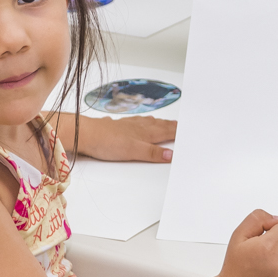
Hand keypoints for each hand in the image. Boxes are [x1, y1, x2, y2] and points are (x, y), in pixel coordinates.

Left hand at [60, 114, 174, 162]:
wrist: (87, 134)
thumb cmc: (108, 142)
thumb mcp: (134, 151)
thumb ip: (153, 153)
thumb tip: (171, 155)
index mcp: (146, 133)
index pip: (168, 131)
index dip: (179, 131)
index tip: (190, 130)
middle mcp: (140, 127)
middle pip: (161, 125)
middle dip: (173, 126)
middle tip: (183, 125)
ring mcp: (129, 125)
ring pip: (150, 123)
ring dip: (161, 123)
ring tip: (167, 123)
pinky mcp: (120, 126)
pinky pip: (138, 122)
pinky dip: (145, 122)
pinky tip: (140, 121)